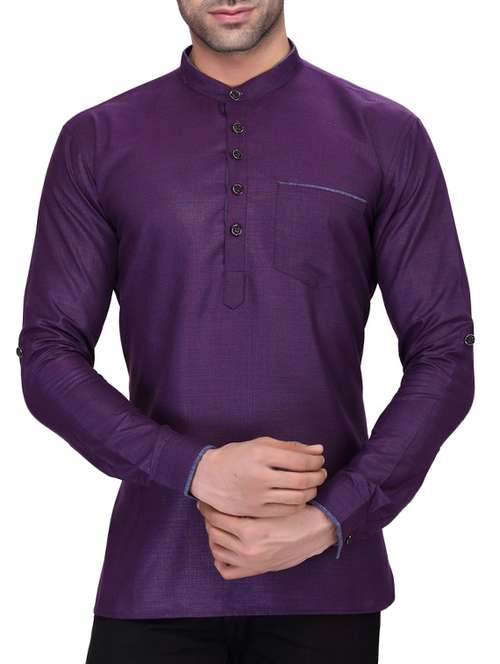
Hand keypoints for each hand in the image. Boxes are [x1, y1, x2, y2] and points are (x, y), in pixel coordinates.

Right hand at [189, 436, 327, 517]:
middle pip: (302, 480)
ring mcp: (258, 496)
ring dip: (312, 490)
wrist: (209, 478)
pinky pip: (287, 510)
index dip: (316, 461)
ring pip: (298, 497)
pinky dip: (300, 503)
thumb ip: (291, 447)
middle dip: (318, 476)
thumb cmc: (237, 456)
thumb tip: (319, 449)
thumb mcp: (261, 444)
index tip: (320, 459)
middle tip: (321, 472)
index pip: (300, 461)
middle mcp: (260, 476)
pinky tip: (300, 496)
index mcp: (261, 454)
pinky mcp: (257, 511)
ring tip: (313, 484)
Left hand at [196, 500, 337, 579]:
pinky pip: (227, 570)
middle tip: (209, 509)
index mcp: (250, 531)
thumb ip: (247, 503)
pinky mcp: (255, 570)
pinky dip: (221, 558)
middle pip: (213, 533)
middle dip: (208, 520)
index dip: (208, 507)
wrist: (316, 531)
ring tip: (217, 524)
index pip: (216, 518)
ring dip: (213, 536)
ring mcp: (250, 563)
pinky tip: (225, 545)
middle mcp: (248, 550)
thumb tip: (222, 498)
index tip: (206, 499)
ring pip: (217, 550)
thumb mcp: (270, 503)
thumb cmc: (295, 511)